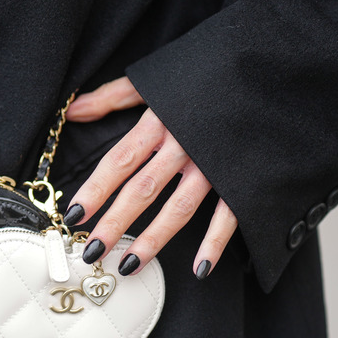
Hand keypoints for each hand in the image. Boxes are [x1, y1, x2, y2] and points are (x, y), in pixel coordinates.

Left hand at [64, 77, 237, 279]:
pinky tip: (199, 269)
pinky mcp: (243, 175)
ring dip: (153, 239)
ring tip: (128, 265)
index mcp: (159, 121)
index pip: (119, 160)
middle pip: (143, 188)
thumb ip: (112, 97)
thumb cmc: (203, 76)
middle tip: (92, 251)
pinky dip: (215, 242)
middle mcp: (184, 143)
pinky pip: (229, 214)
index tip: (74, 214)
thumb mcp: (155, 80)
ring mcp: (215, 162)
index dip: (95, 189)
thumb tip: (72, 110)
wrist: (265, 68)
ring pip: (179, 207)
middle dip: (115, 222)